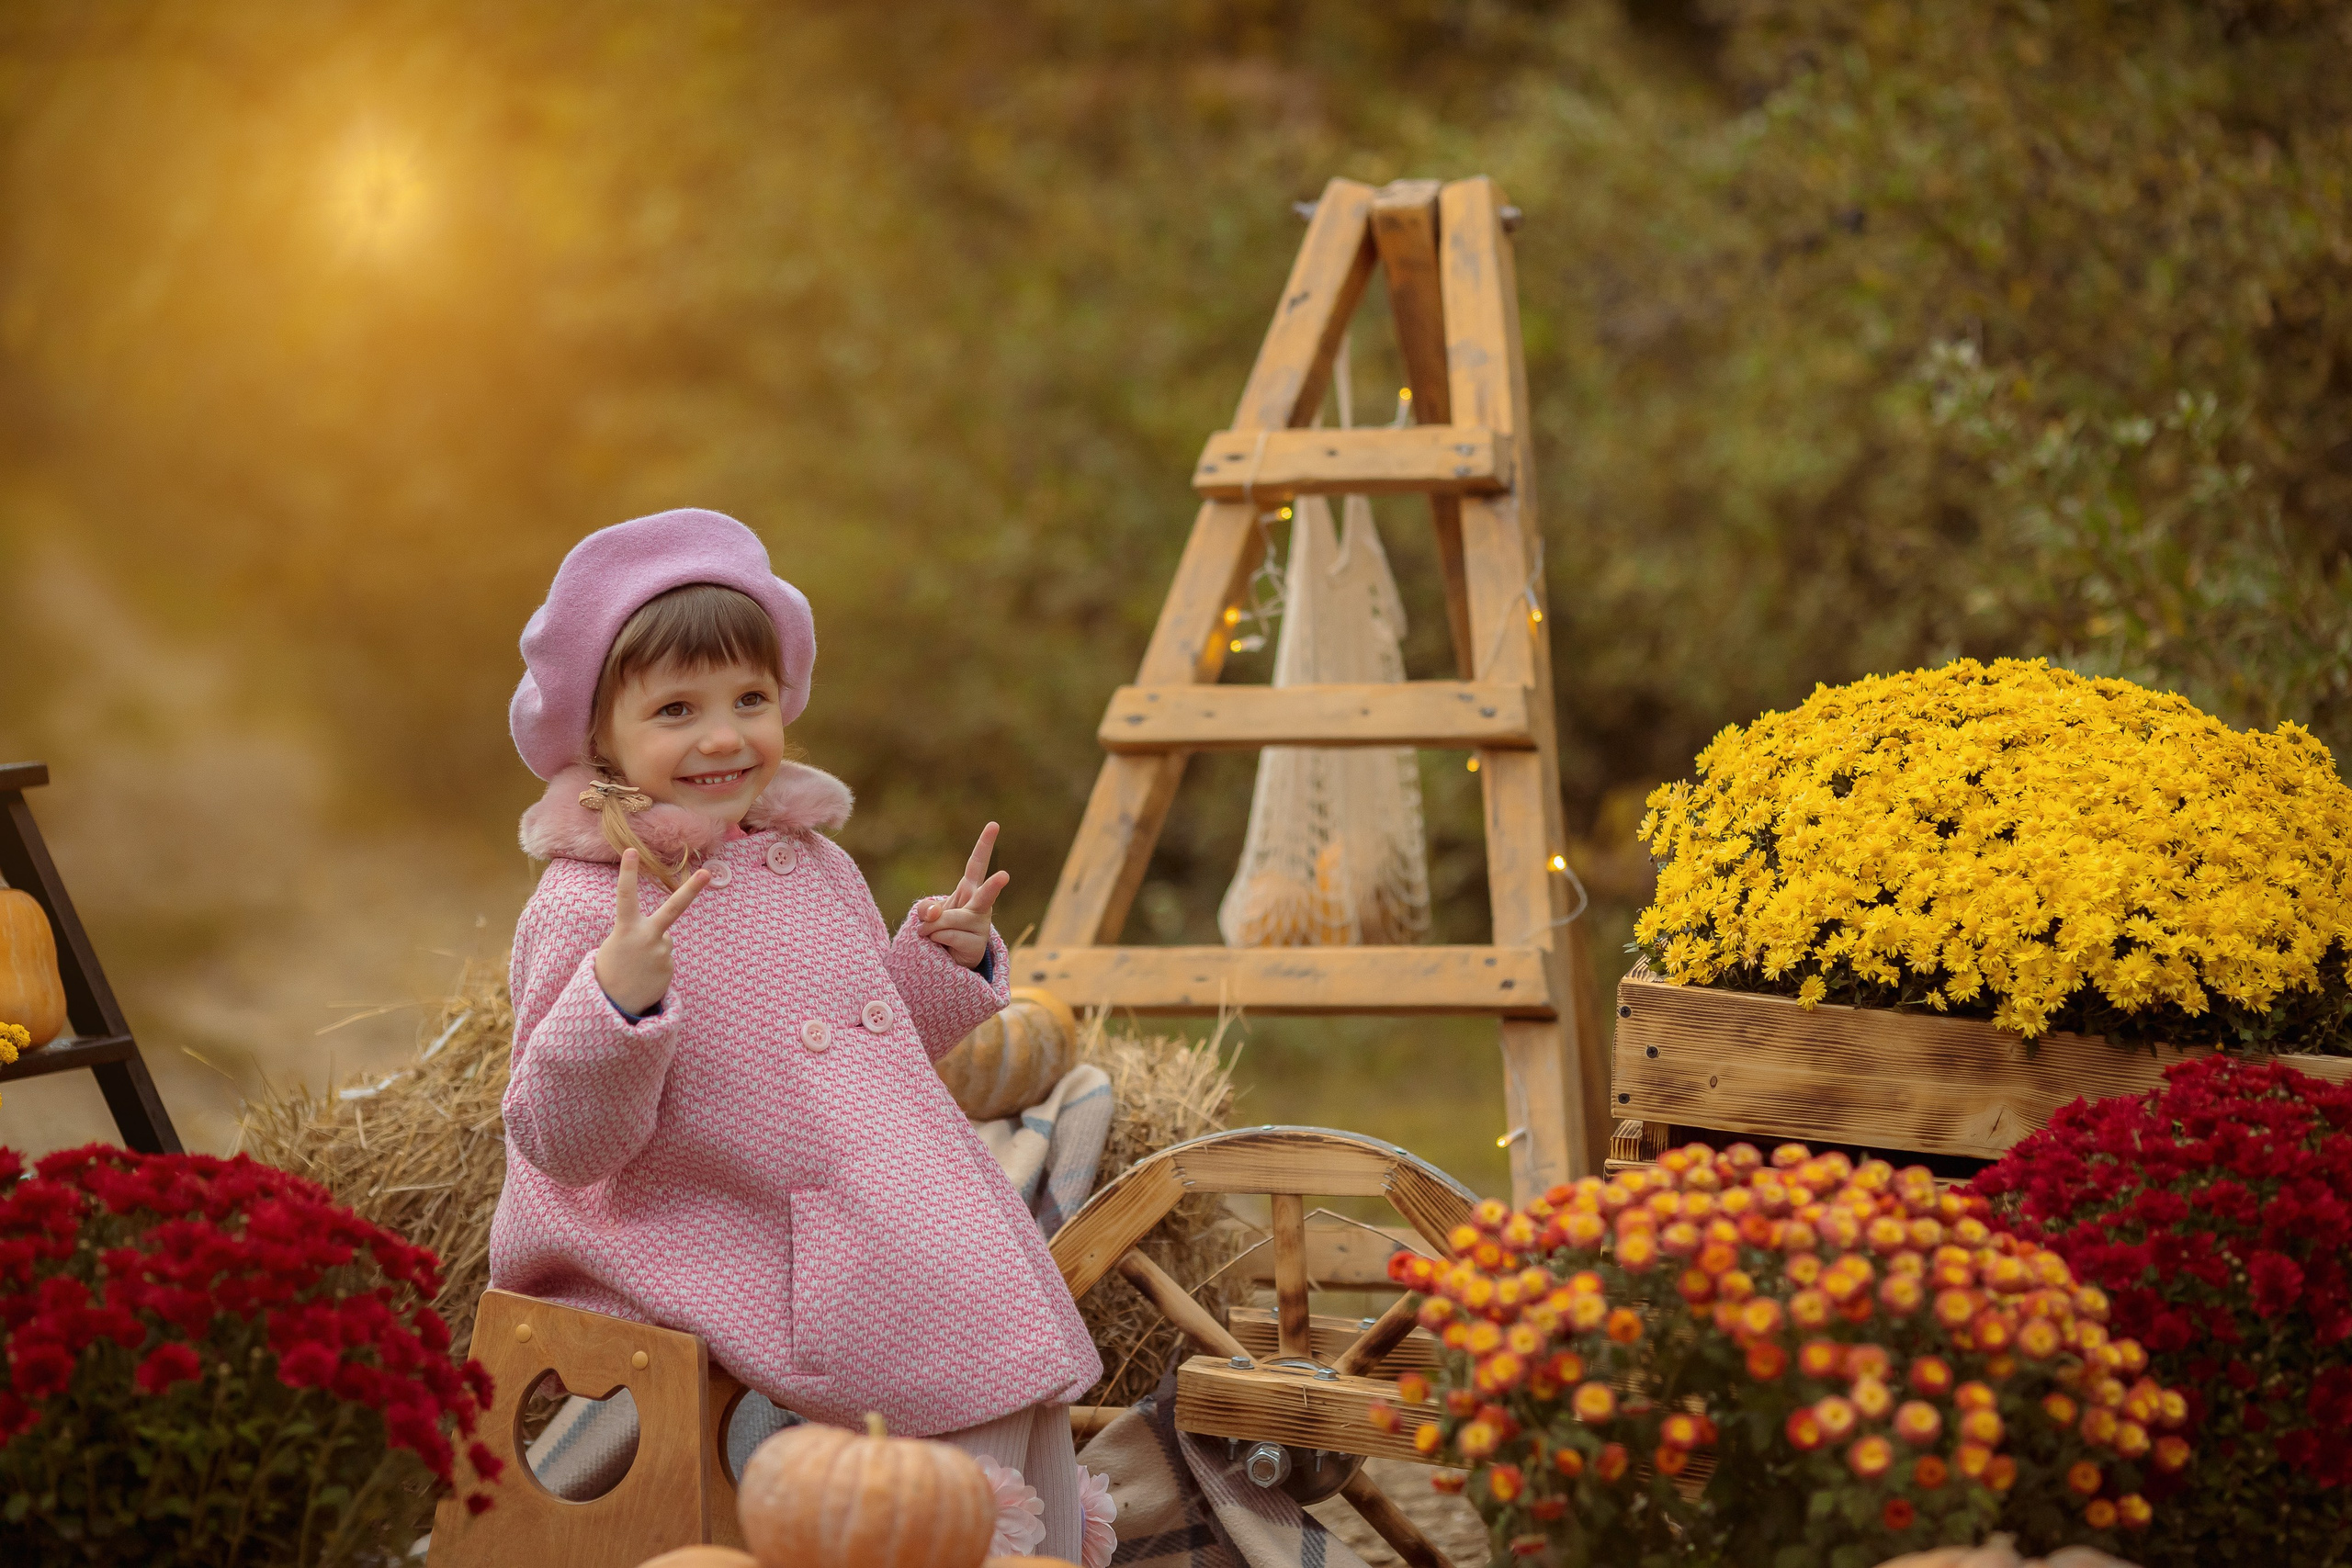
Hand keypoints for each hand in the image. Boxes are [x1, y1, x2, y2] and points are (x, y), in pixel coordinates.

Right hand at [594, 850, 710, 1015]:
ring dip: (652, 950)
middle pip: (672, 908)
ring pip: (662, 940)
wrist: (613, 1005)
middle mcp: (647, 937)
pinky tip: (645, 976)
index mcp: (625, 928)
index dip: (628, 872)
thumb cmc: (611, 969)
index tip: (630, 850)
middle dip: (691, 889)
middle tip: (707, 873)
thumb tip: (664, 936)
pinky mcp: (670, 967)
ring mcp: (662, 952)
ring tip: (637, 966)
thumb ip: (638, 932)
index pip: (625, 895)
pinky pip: (664, 958)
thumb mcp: (616, 944)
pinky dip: (656, 965)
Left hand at [917, 822, 1009, 968]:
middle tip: (1004, 876)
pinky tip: (942, 946)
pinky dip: (935, 940)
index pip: (977, 864)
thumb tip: (934, 915)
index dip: (984, 844)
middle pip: (985, 895)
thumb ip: (927, 909)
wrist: (949, 959)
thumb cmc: (941, 930)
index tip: (993, 825)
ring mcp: (981, 926)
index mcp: (970, 890)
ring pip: (948, 920)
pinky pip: (947, 936)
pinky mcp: (977, 944)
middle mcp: (980, 906)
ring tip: (929, 935)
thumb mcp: (929, 914)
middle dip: (994, 886)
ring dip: (930, 928)